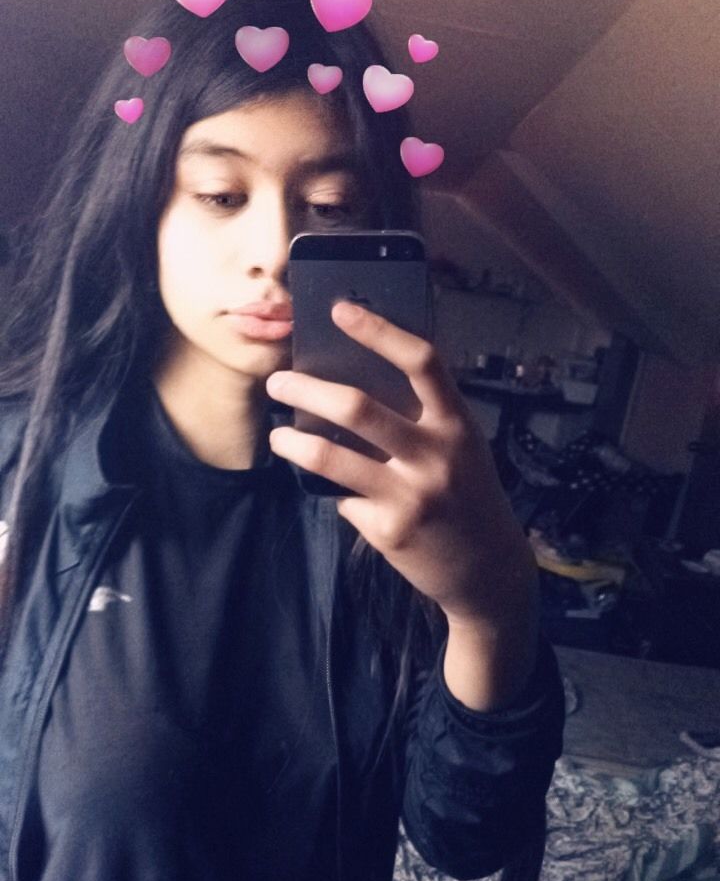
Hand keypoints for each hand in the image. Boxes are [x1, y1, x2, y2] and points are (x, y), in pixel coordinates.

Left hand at [265, 300, 536, 630]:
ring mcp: (410, 496)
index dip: (379, 331)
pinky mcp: (388, 531)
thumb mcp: (460, 449)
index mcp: (457, 425)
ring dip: (292, 443)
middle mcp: (436, 456)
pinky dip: (335, 493)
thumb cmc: (467, 496)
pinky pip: (343, 499)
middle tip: (279, 383)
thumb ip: (422, 420)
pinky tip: (339, 494)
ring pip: (331, 456)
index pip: (422, 362)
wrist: (487, 570)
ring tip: (279, 438)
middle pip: (357, 407)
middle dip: (305, 390)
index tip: (339, 310)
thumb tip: (351, 385)